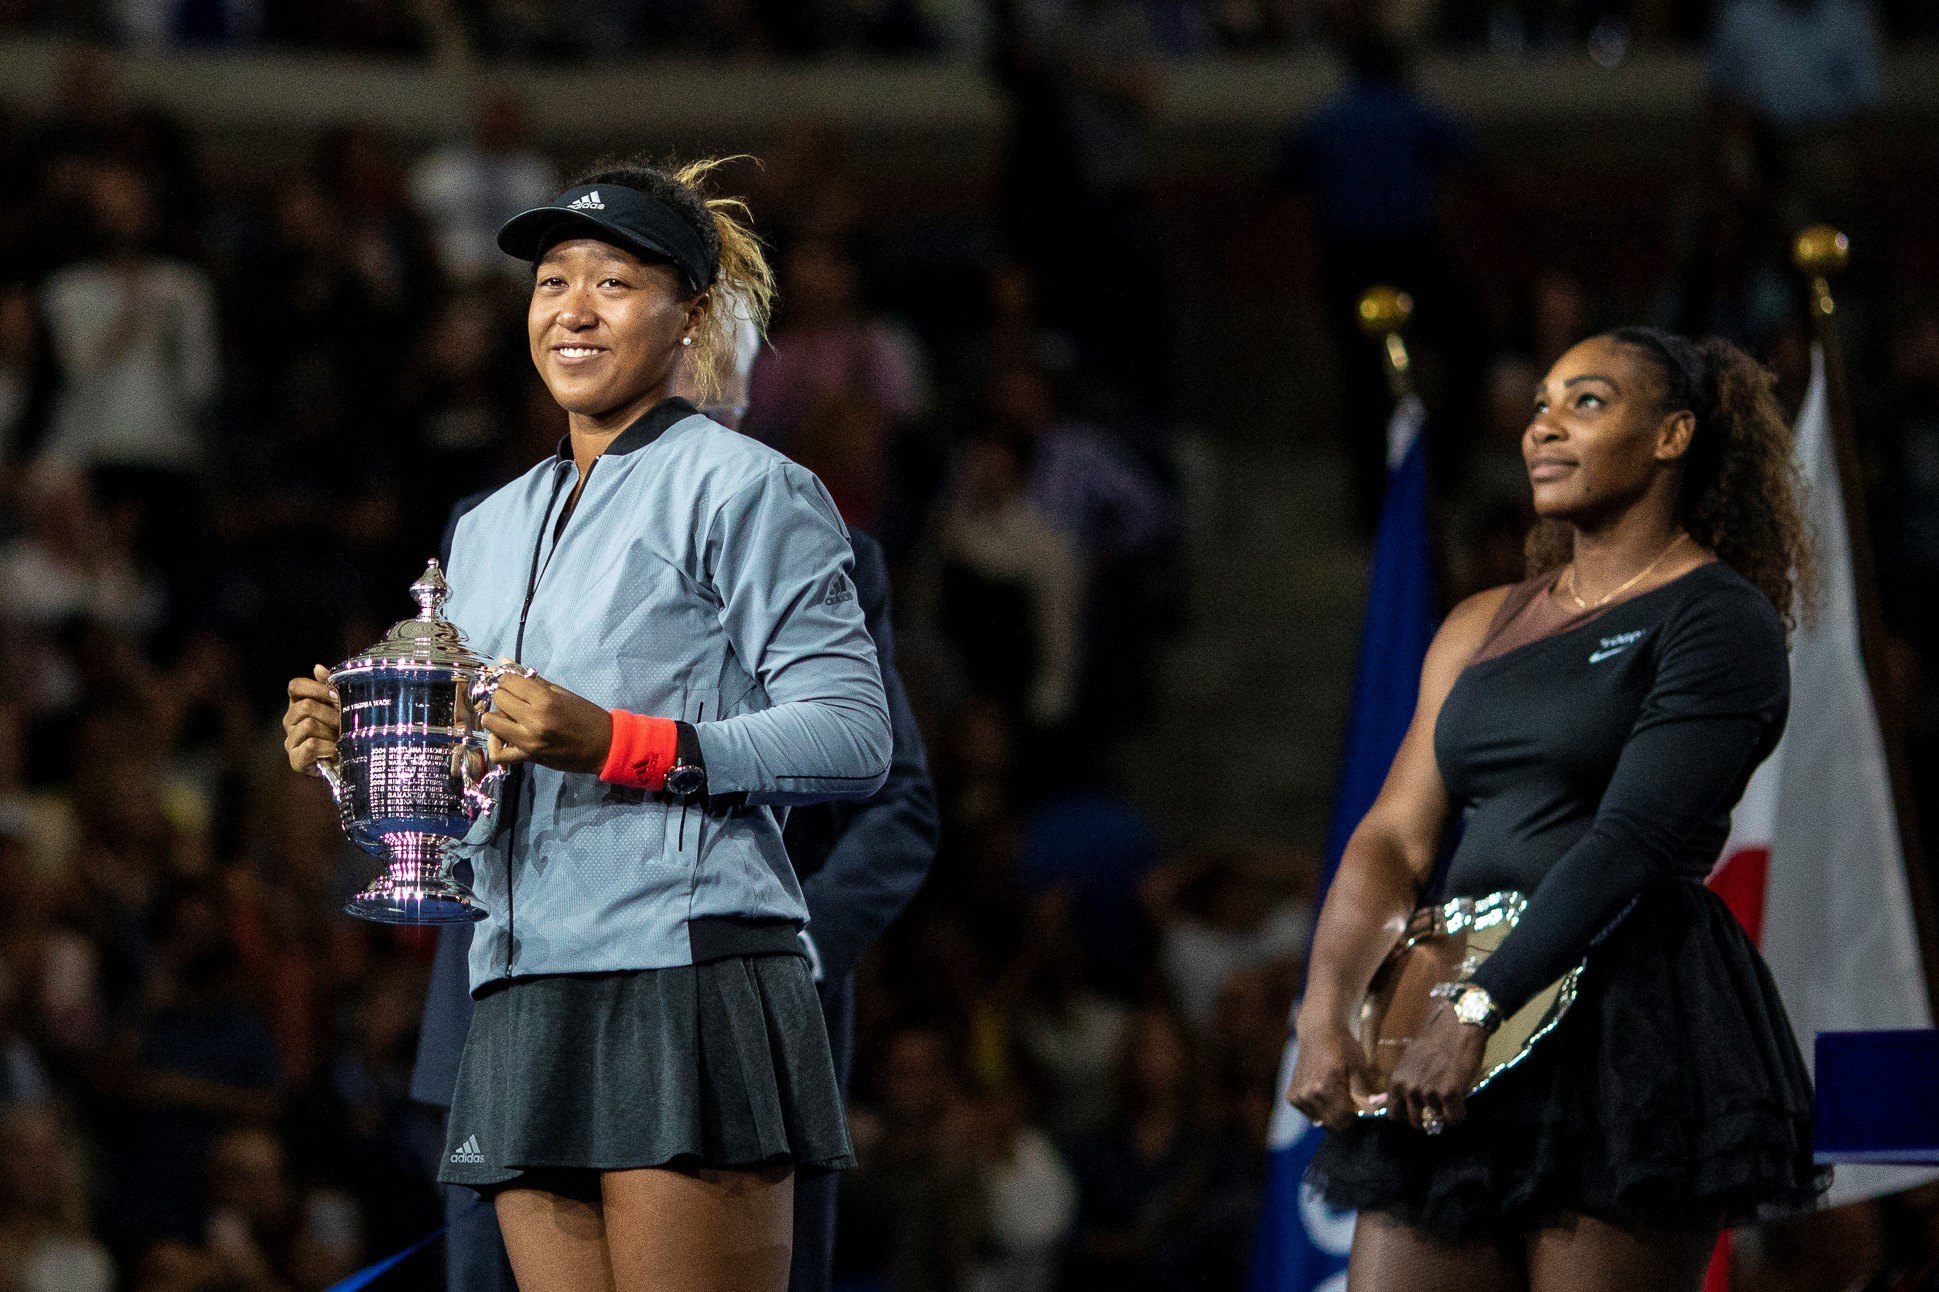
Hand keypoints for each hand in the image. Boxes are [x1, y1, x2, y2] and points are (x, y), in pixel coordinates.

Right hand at [283, 666, 339, 775]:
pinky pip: (312, 745)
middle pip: (305, 706)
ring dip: (331, 732)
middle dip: (331, 714)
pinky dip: (329, 747)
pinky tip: (336, 752)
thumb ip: (331, 687)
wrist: (352, 763)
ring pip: (308, 725)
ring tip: (341, 739)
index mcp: (299, 704)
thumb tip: (317, 668)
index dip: (316, 688)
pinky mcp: (296, 760)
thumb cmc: (347, 732)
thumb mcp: (343, 707)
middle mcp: (290, 721)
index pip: (295, 686)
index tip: (337, 695)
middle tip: (345, 723)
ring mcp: (291, 741)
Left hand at [480, 663, 614, 773]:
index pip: (508, 682)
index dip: (506, 678)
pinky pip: (498, 753)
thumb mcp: (561, 693)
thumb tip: (504, 662)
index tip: (511, 680)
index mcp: (545, 700)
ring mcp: (528, 741)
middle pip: (499, 699)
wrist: (603, 746)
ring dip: (495, 716)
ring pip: (491, 723)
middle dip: (502, 694)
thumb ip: (532, 680)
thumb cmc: (586, 716)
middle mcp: (533, 721)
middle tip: (512, 696)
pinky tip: (504, 736)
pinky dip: (496, 744)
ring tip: (507, 715)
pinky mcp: (528, 757)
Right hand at [1286, 1012, 1372, 1130]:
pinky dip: (1319, 1108)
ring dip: (1331, 1113)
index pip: (1344, 1119)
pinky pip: (1310, 1114)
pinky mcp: (1292, 1096)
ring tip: (1336, 1094)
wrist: (1317, 1032)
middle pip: (1332, 1124)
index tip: (1361, 1107)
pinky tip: (1323, 1093)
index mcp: (1326, 1087)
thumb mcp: (1358, 1067)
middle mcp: (1308, 1094)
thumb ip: (1365, 1092)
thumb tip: (1377, 1111)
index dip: (1356, 1116)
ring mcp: (1298, 1096)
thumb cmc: (1342, 1047)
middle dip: (1344, 1117)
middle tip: (1350, 1100)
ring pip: (1320, 1121)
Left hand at [1385, 1002, 1486, 1132]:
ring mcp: (1427, 1093)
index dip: (1407, 1116)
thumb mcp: (1410, 1061)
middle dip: (1427, 1119)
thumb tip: (1402, 1104)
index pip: (1394, 1115)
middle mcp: (1409, 1089)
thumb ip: (1406, 1082)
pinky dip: (1459, 1114)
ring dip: (1444, 1114)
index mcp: (1396, 1080)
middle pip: (1415, 1122)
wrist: (1458, 1026)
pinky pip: (1454, 1118)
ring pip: (1437, 1120)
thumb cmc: (1435, 1041)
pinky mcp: (1448, 1094)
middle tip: (1437, 1109)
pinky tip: (1461, 1102)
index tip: (1418, 1113)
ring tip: (1450, 1098)